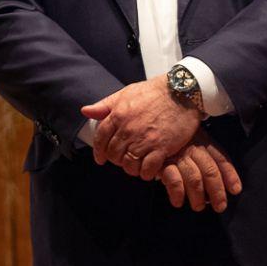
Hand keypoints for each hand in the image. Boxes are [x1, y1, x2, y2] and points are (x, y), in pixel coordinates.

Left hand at [82, 78, 202, 177]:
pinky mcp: (162, 147)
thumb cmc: (152, 92)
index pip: (100, 139)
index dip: (98, 151)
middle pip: (114, 153)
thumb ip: (104, 105)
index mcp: (117, 116)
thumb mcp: (124, 94)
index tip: (100, 159)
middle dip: (116, 160)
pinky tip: (148, 170)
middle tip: (122, 161)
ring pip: (129, 163)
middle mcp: (128, 130)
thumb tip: (85, 111)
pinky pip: (148, 168)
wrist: (180, 92)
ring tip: (135, 167)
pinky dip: (146, 173)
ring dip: (130, 168)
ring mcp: (145, 140)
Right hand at [157, 132, 242, 211]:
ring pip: (194, 178)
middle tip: (219, 206)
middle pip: (210, 171)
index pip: (221, 159)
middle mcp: (192, 148)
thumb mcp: (190, 142)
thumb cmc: (171, 143)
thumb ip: (204, 158)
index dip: (230, 175)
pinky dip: (177, 193)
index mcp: (202, 142)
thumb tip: (221, 184)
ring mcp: (177, 155)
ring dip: (198, 196)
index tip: (235, 190)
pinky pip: (174, 180)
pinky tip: (178, 201)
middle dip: (217, 191)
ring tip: (198, 207)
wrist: (147, 134)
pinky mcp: (161, 162)